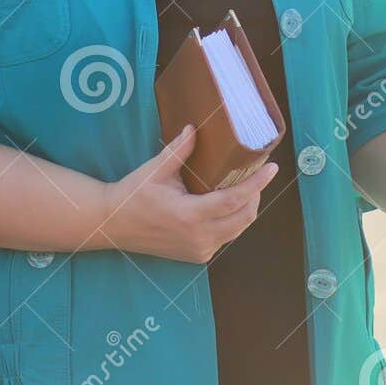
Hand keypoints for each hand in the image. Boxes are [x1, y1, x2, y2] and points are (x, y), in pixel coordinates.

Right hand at [98, 124, 278, 263]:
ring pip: (237, 230)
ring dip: (245, 209)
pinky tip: (226, 205)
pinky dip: (231, 221)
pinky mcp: (197, 256)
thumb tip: (195, 128)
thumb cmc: (133, 194)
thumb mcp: (155, 171)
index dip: (257, 184)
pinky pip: (224, 238)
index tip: (273, 168)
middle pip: (244, 218)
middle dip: (255, 196)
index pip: (235, 199)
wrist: (112, 226)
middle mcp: (198, 237)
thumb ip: (178, 151)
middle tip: (257, 175)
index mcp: (189, 215)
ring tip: (245, 188)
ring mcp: (199, 250)